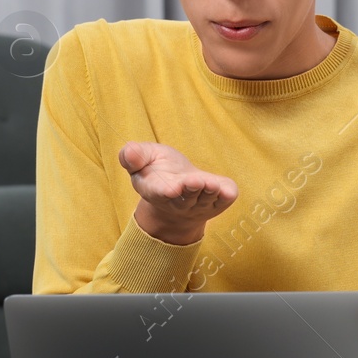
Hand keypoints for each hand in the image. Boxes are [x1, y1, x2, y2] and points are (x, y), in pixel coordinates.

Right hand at [118, 141, 237, 244]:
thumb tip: (129, 152)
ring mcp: (199, 205)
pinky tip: (228, 190)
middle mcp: (178, 202)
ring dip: (209, 192)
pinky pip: (223, 202)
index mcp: (156, 190)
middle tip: (195, 181)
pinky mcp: (217, 203)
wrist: (179, 191)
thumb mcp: (143, 159)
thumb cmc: (159, 171)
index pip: (159, 193)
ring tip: (211, 183)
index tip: (172, 188)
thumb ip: (133, 156)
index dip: (165, 191)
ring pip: (205, 200)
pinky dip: (226, 196)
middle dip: (191, 190)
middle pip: (185, 199)